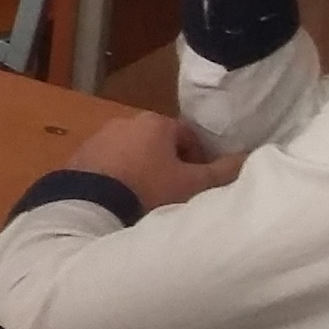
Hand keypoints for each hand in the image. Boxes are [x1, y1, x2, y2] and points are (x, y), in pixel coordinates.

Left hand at [63, 111, 244, 212]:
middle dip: (171, 166)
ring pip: (133, 154)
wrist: (90, 205)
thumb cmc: (149, 190)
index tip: (202, 184)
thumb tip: (249, 158)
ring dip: (144, 172)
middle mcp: (124, 122)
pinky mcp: (79, 157)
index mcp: (154, 122)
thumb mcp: (193, 184)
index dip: (200, 160)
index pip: (188, 136)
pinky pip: (109, 166)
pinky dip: (119, 179)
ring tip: (150, 201)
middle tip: (178, 194)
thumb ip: (223, 172)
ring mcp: (98, 138)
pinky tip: (123, 201)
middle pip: (159, 144)